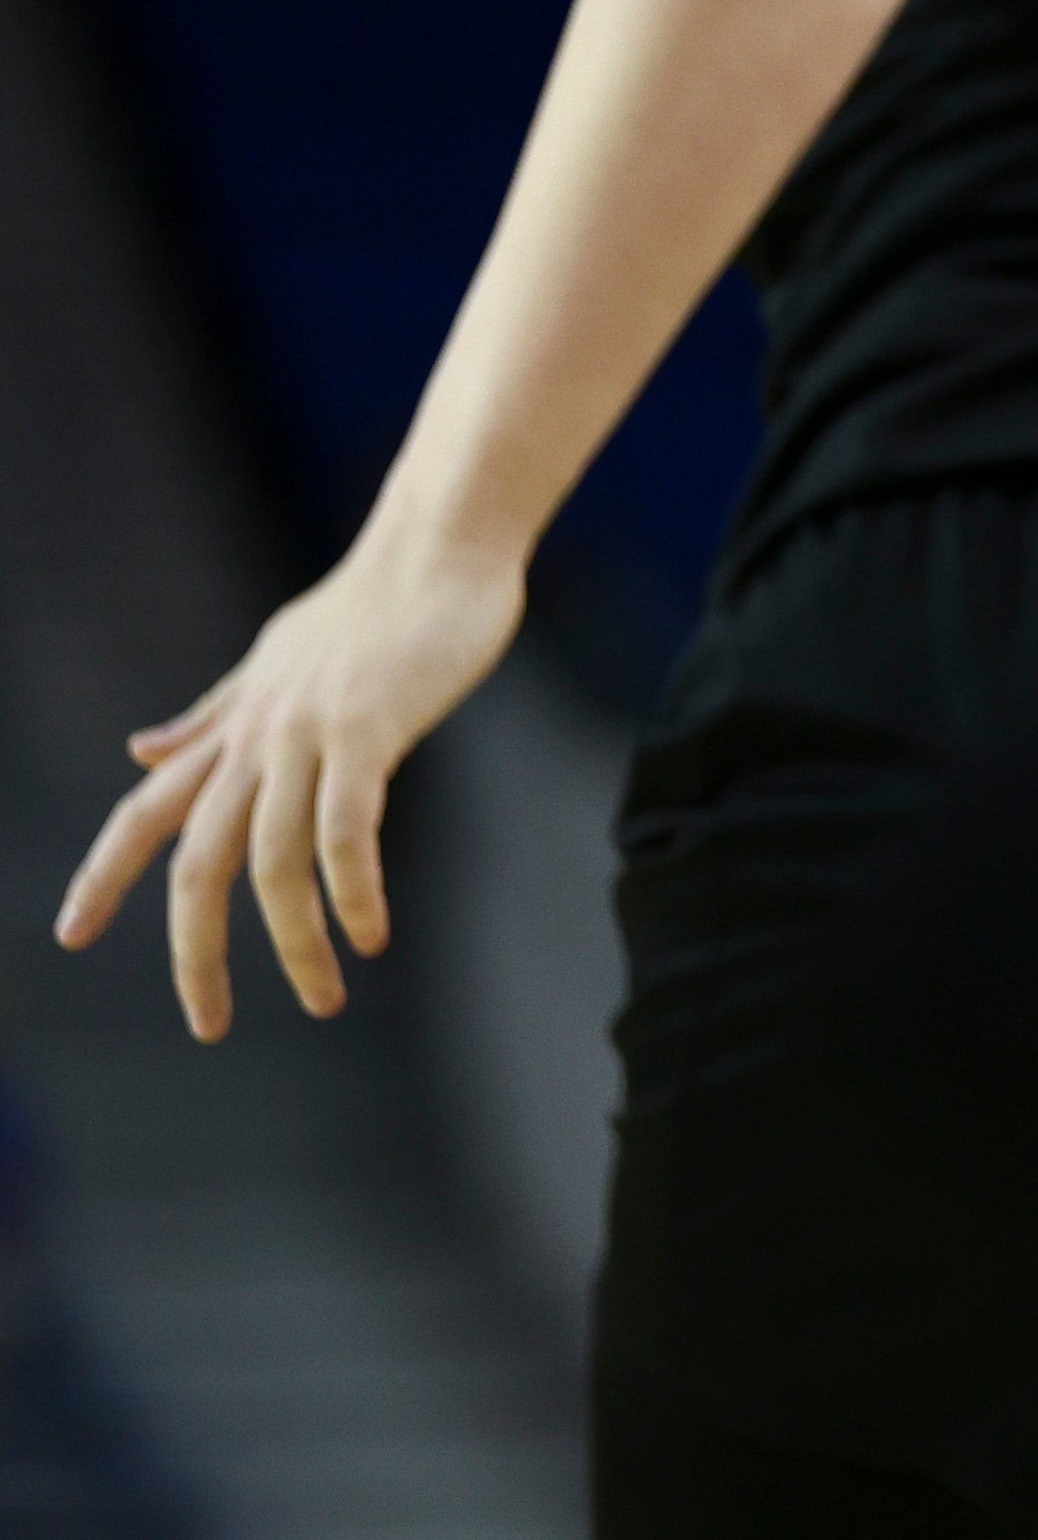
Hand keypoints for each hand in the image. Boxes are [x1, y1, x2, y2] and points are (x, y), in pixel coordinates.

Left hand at [51, 534, 523, 1038]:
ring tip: (325, 998)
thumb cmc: (376, 601)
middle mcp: (255, 736)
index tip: (68, 934)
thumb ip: (213, 715)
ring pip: (274, 862)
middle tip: (209, 1023)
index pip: (145, 810)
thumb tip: (139, 752)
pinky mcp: (368, 730)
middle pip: (197, 862)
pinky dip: (353, 892)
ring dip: (295, 944)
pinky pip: (345, 830)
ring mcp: (308, 733)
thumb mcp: (274, 661)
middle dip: (195, 952)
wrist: (438, 544)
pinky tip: (371, 933)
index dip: (103, 874)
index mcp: (234, 724)